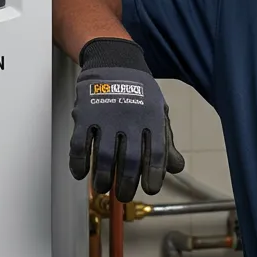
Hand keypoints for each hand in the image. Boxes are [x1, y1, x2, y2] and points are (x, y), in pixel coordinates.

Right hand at [69, 37, 184, 201]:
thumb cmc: (139, 92)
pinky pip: (80, 145)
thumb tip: (177, 167)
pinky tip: (80, 173)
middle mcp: (130, 119)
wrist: (114, 61)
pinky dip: (79, 163)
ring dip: (103, 178)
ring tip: (102, 188)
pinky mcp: (85, 115)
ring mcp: (106, 117)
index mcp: (151, 119)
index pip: (156, 154)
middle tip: (124, 196)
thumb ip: (165, 142)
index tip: (150, 189)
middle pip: (130, 161)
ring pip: (105, 157)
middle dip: (127, 184)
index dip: (153, 175)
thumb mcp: (158, 113)